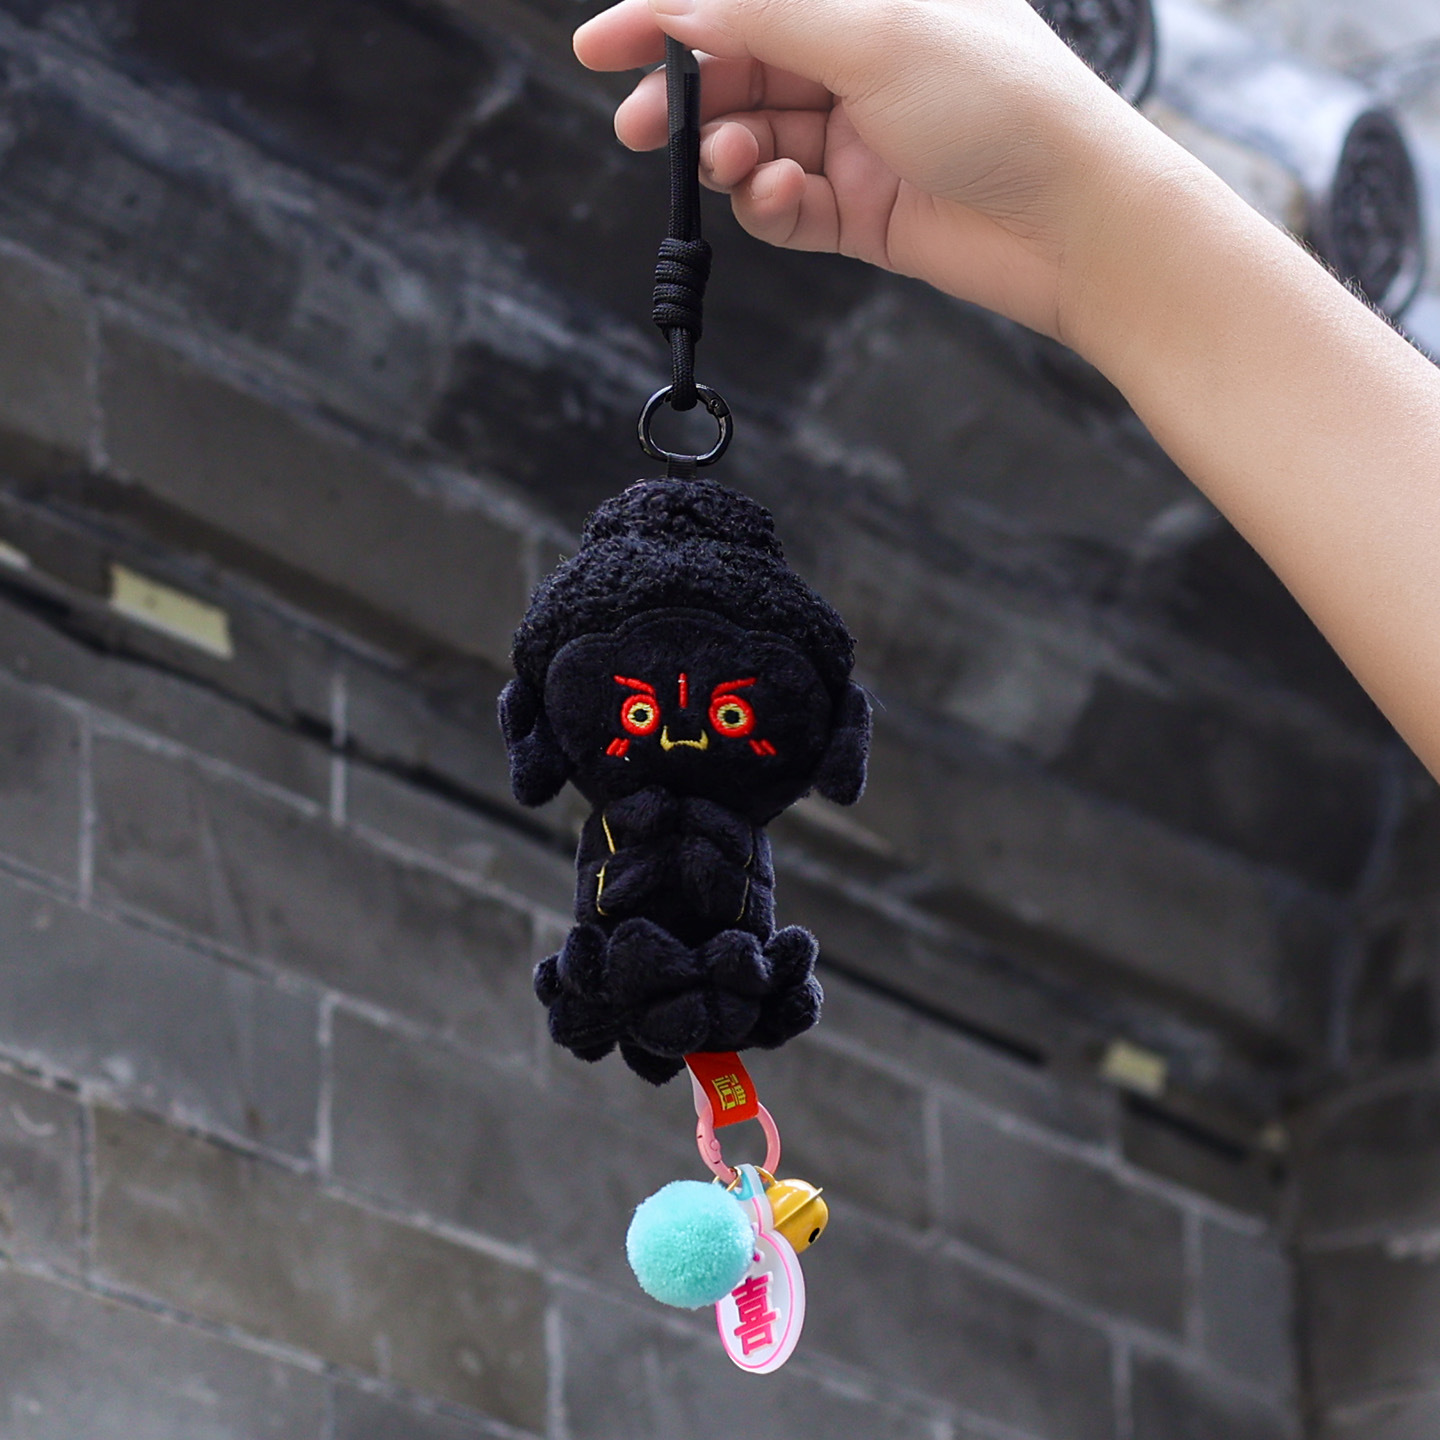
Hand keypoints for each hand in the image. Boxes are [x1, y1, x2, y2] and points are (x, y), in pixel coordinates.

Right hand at [573, 0, 1170, 340]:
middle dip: (688, 99)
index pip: (747, 1)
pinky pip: (787, 207)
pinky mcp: (863, 211)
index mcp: (867, 1)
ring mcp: (859, 139)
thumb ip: (766, 16)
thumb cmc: (1003, 105)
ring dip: (731, 156)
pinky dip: (771, 204)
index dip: (669, 18)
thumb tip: (680, 5)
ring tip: (736, 166)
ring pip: (756, 145)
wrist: (1074, 223)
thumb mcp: (873, 32)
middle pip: (740, 73)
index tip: (603, 45)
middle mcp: (858, 63)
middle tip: (642, 127)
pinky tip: (782, 198)